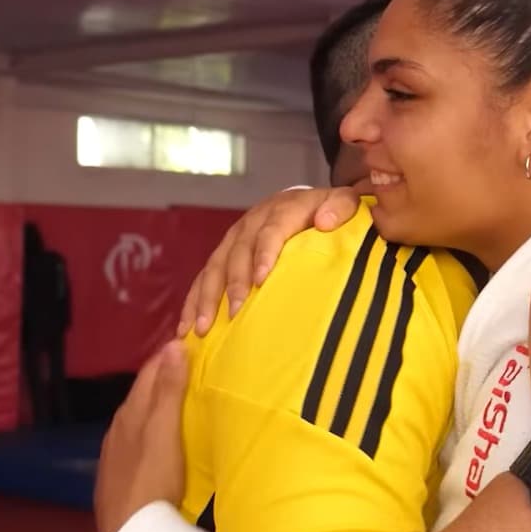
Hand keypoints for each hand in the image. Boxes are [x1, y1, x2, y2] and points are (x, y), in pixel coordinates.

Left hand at [93, 340, 190, 531]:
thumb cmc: (151, 482)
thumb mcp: (164, 434)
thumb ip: (169, 392)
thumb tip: (174, 345)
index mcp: (130, 413)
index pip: (150, 371)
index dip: (170, 354)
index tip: (197, 343)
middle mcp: (119, 428)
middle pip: (144, 393)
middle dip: (167, 376)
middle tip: (199, 366)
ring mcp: (117, 454)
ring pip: (140, 417)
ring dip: (161, 404)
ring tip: (189, 399)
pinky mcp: (120, 476)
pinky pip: (139, 440)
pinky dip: (155, 429)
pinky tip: (166, 440)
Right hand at [176, 185, 366, 336]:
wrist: (307, 203)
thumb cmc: (330, 212)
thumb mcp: (344, 203)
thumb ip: (341, 207)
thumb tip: (325, 222)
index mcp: (283, 209)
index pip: (272, 230)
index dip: (265, 254)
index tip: (262, 280)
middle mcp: (253, 222)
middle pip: (238, 252)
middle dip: (234, 283)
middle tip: (236, 313)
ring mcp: (234, 239)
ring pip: (215, 266)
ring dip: (207, 298)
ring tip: (202, 328)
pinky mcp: (224, 254)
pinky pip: (204, 277)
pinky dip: (194, 302)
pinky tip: (186, 327)